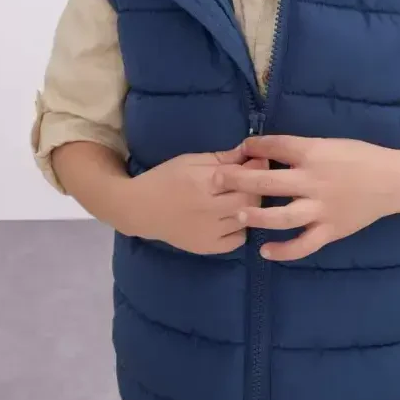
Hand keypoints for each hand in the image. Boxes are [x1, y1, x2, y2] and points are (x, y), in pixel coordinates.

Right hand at [118, 144, 266, 254]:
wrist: (140, 209)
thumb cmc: (165, 179)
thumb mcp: (191, 161)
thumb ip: (222, 158)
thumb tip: (252, 151)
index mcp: (202, 183)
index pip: (242, 177)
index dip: (256, 169)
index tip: (259, 162)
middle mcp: (208, 209)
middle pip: (249, 199)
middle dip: (255, 188)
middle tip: (251, 182)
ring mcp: (209, 231)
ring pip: (247, 219)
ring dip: (250, 208)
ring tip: (240, 199)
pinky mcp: (208, 247)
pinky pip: (238, 239)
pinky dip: (241, 228)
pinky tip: (232, 219)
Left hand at [213, 136, 399, 260]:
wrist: (394, 181)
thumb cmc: (361, 157)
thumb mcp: (330, 144)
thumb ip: (301, 149)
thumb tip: (269, 150)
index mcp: (313, 154)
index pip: (275, 147)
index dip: (254, 146)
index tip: (239, 149)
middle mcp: (313, 181)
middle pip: (267, 181)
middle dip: (238, 180)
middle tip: (216, 180)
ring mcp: (321, 209)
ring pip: (281, 217)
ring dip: (256, 217)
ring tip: (238, 216)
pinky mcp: (330, 230)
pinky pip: (303, 245)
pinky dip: (283, 251)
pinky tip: (265, 251)